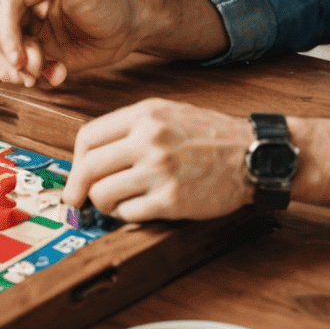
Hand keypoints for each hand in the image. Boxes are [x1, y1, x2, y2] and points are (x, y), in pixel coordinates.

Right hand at [0, 0, 142, 86]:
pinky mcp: (43, 48)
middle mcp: (30, 4)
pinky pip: (26, 65)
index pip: (6, 1)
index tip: (17, 58)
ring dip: (16, 69)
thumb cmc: (113, 3)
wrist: (133, 25)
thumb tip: (21, 20)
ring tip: (36, 79)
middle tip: (20, 75)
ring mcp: (35, 27)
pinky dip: (36, 76)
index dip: (5, 31)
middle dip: (4, 55)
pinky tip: (58, 75)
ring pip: (4, 49)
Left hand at [64, 100, 253, 222]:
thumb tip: (93, 153)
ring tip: (115, 203)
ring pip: (103, 194)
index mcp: (144, 115)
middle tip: (76, 201)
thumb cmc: (210, 134)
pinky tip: (137, 209)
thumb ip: (130, 128)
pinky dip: (125, 215)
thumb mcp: (167, 113)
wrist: (253, 154)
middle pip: (89, 168)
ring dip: (103, 204)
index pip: (88, 137)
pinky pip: (129, 213)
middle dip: (77, 189)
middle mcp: (148, 140)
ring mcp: (160, 171)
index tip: (76, 174)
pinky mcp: (172, 200)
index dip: (76, 160)